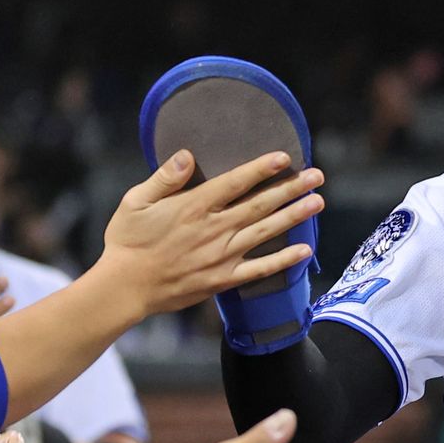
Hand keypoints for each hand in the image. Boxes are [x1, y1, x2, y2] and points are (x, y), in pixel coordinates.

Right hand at [97, 148, 323, 315]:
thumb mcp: (135, 201)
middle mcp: (213, 229)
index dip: (261, 168)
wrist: (125, 287)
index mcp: (193, 206)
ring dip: (294, 216)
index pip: (235, 182)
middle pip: (260, 204)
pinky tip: (305, 250)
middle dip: (290, 188)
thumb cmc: (127, 241)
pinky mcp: (223, 279)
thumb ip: (164, 178)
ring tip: (317, 202)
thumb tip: (186, 155)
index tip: (284, 158)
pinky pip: (260, 269)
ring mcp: (221, 256)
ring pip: (266, 232)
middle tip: (317, 176)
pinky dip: (284, 260)